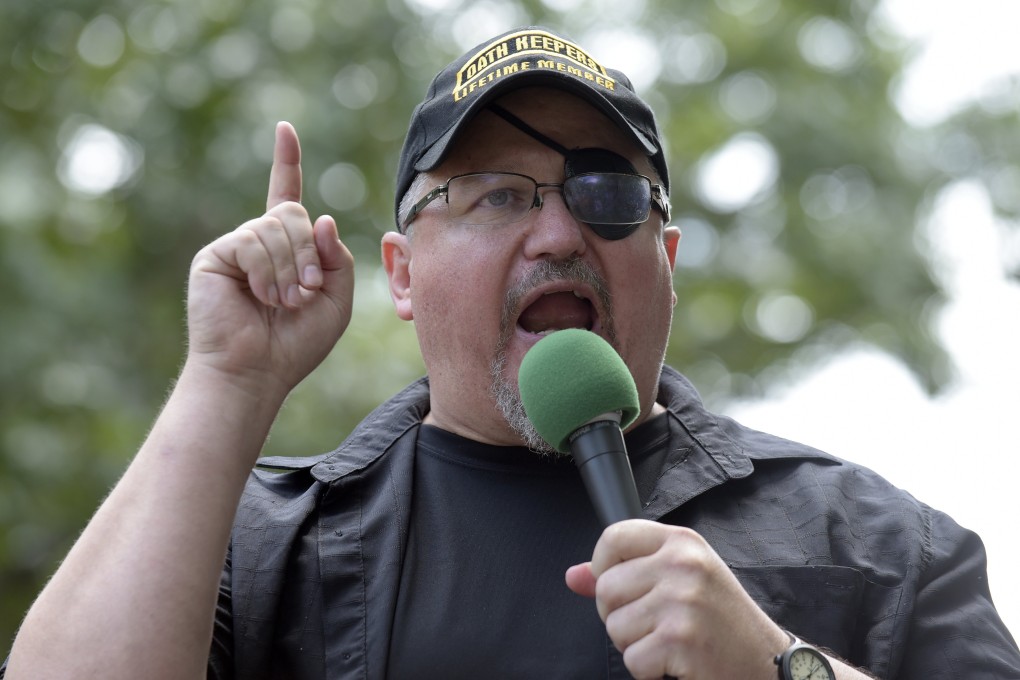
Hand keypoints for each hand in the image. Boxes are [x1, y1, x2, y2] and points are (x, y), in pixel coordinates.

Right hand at [186, 121, 354, 396]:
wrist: (256, 372)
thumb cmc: (295, 344)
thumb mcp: (336, 300)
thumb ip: (337, 259)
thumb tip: (323, 218)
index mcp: (286, 249)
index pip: (286, 195)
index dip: (286, 162)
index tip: (285, 129)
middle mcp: (258, 242)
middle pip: (292, 212)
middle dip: (308, 251)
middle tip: (307, 290)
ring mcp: (235, 247)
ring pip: (274, 226)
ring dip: (290, 267)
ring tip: (284, 301)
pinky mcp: (215, 256)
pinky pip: (252, 241)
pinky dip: (267, 270)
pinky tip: (262, 297)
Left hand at [566, 520, 788, 679]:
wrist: (767, 661)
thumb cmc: (720, 620)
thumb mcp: (679, 581)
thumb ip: (625, 573)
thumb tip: (573, 576)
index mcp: (681, 542)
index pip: (613, 536)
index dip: (603, 566)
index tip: (621, 587)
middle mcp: (683, 564)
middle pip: (606, 588)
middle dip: (619, 615)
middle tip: (654, 625)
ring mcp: (683, 601)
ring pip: (615, 626)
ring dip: (635, 645)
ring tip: (669, 642)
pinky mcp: (681, 639)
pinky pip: (633, 660)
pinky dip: (648, 670)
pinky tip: (676, 661)